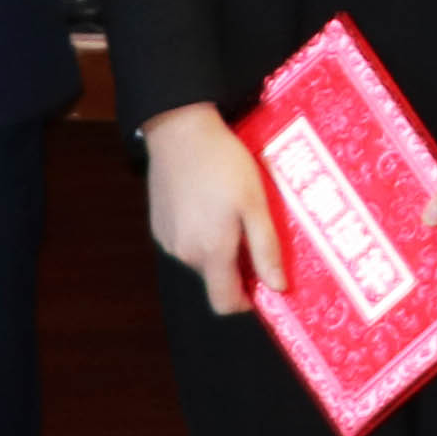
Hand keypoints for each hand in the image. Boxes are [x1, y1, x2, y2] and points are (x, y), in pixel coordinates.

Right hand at [137, 103, 282, 317]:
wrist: (180, 131)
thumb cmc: (224, 165)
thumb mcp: (255, 204)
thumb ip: (265, 249)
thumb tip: (278, 288)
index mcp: (210, 252)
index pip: (225, 304)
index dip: (247, 301)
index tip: (266, 283)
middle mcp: (184, 254)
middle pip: (216, 279)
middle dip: (239, 266)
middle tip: (257, 233)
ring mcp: (167, 240)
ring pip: (201, 259)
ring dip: (221, 247)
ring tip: (236, 212)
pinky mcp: (159, 224)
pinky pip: (186, 241)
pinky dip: (202, 233)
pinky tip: (212, 203)